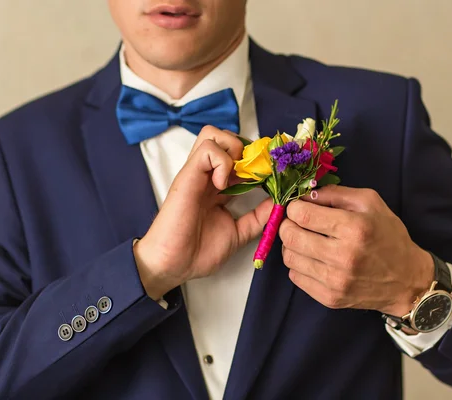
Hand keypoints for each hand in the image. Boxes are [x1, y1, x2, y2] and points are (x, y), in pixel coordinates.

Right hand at [134, 127, 272, 299]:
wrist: (173, 265)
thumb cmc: (198, 253)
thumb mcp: (238, 234)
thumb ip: (257, 218)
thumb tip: (278, 203)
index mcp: (218, 188)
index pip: (238, 158)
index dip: (257, 161)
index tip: (272, 176)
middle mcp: (208, 177)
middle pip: (224, 138)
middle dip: (245, 149)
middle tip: (254, 174)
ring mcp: (197, 174)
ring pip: (213, 134)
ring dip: (232, 149)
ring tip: (237, 176)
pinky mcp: (188, 176)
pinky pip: (207, 149)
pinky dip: (222, 161)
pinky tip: (223, 185)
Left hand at [279, 185, 433, 316]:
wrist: (407, 280)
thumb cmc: (388, 236)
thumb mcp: (370, 203)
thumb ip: (335, 193)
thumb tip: (305, 194)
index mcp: (354, 228)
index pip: (302, 215)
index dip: (294, 207)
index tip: (298, 207)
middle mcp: (343, 256)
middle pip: (291, 236)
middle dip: (287, 224)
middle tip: (297, 222)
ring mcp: (335, 281)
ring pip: (289, 257)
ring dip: (291, 245)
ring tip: (305, 240)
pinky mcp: (330, 298)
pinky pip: (296, 277)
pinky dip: (299, 264)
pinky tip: (312, 258)